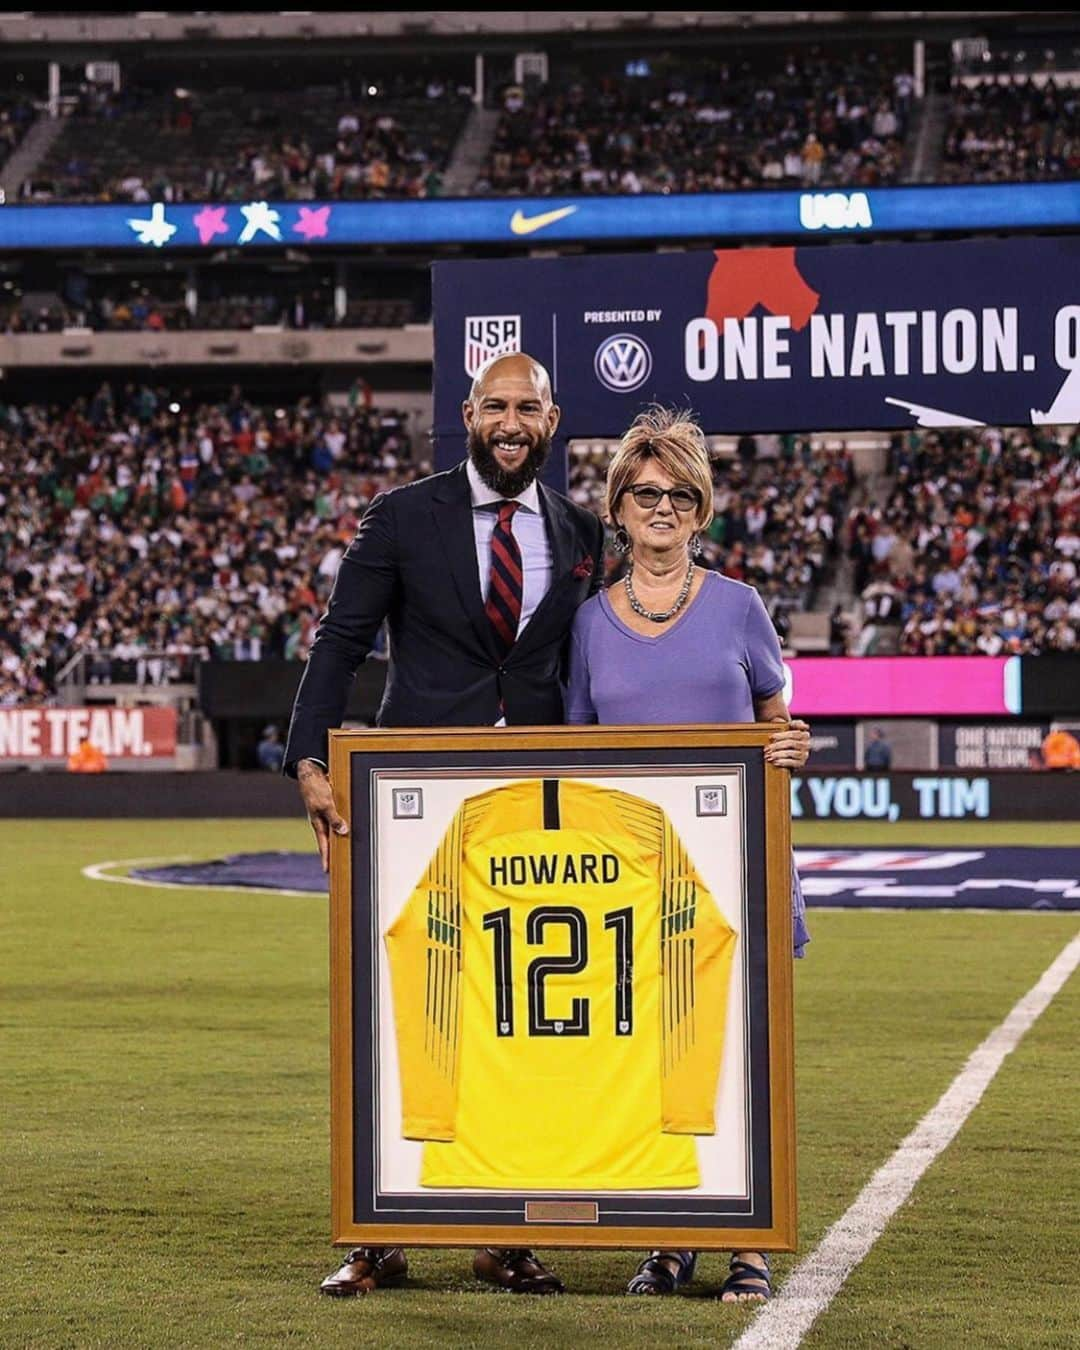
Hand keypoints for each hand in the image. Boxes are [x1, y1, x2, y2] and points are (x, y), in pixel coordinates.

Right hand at [297, 758, 347, 872]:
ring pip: (334, 832)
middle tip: (337, 867)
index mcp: (318, 823)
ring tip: (345, 853)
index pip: (323, 845)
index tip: (326, 871)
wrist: (311, 773)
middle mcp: (322, 822)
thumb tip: (343, 831)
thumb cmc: (315, 788)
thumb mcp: (325, 804)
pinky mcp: (330, 809)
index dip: (325, 858)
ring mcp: (325, 816)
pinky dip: (341, 827)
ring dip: (339, 841)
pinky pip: (337, 821)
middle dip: (332, 854)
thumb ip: (334, 818)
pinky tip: (348, 831)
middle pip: (329, 842)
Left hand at [764, 718, 809, 770]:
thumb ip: (782, 723)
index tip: (771, 737)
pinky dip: (784, 762)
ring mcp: (805, 753)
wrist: (783, 752)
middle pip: (791, 742)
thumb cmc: (782, 738)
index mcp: (803, 732)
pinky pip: (794, 763)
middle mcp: (806, 743)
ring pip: (793, 753)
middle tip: (767, 748)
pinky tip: (776, 761)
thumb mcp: (782, 728)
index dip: (783, 734)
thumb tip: (783, 722)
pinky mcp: (801, 763)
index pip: (795, 732)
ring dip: (779, 754)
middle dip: (778, 745)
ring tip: (770, 755)